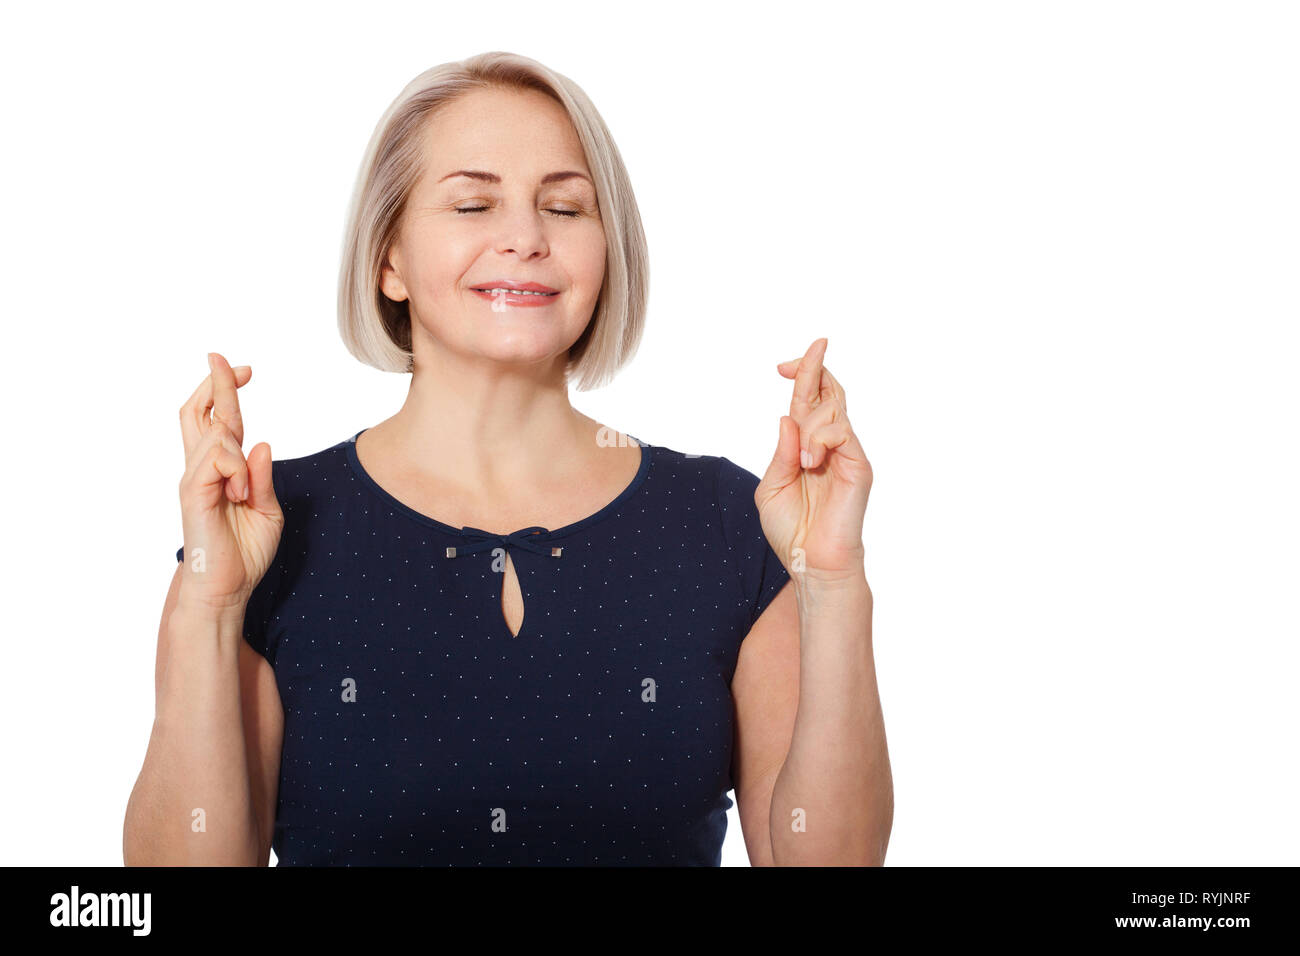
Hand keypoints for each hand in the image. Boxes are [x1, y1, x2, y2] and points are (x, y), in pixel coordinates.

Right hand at [176, 352, 283, 612]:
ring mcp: (194, 479)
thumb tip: (262, 443)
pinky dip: (235, 469)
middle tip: (227, 360)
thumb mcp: (267, 510)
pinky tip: (238, 494)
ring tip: (243, 493)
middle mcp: (202, 469)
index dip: (227, 390)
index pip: (218, 419)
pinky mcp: (193, 493)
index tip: (245, 369)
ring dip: (239, 454)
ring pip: (216, 435)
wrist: (227, 588)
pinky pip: (216, 460)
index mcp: (221, 470)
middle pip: (198, 412)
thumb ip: (263, 477)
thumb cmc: (245, 552)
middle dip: (216, 383)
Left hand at [756, 337, 871, 578]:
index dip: (802, 375)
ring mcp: (847, 453)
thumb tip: (787, 416)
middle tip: (796, 357)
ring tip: (802, 464)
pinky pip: (841, 431)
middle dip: (813, 368)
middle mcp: (830, 445)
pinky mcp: (859, 465)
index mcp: (806, 447)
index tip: (783, 365)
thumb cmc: (792, 530)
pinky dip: (819, 440)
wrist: (813, 562)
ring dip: (808, 429)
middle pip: (828, 392)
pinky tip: (810, 463)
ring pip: (831, 410)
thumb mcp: (772, 486)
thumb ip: (779, 451)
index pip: (809, 401)